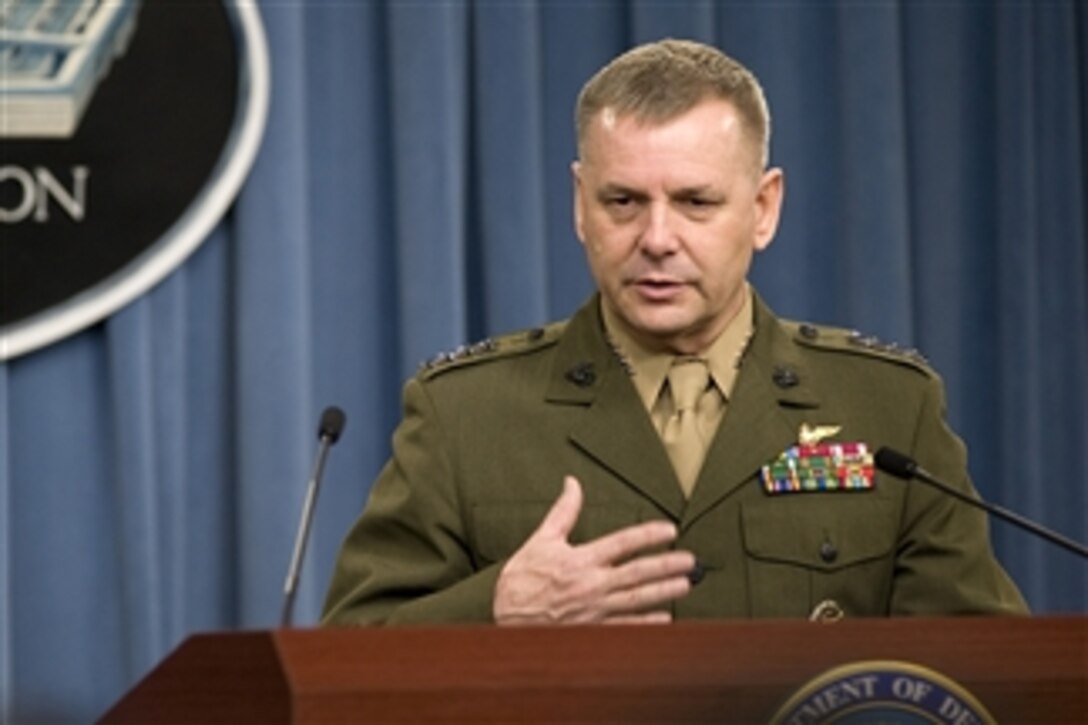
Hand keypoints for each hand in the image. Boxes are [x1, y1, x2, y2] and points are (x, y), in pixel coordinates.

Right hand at [493, 475, 694, 624]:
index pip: (623, 542)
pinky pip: (626, 627)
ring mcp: (595, 609)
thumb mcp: (540, 540)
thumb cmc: (521, 581)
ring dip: (663, 591)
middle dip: (666, 565)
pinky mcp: (593, 629)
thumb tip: (572, 483)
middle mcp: (592, 584)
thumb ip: (562, 512)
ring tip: (685, 585)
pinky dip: (647, 623)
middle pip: (637, 572)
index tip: (669, 530)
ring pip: (637, 599)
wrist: (506, 620)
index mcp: (580, 559)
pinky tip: (665, 619)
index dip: (649, 534)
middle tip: (689, 561)